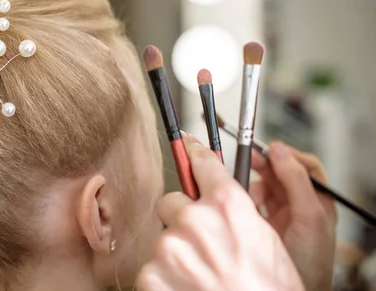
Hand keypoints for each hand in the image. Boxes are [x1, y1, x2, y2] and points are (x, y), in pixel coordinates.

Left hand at [136, 135, 304, 290]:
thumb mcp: (265, 240)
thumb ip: (235, 212)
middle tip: (200, 247)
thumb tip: (215, 199)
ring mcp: (171, 247)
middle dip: (182, 219)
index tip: (188, 146)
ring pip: (163, 239)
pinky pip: (152, 268)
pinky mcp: (151, 275)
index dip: (195, 154)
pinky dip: (164, 280)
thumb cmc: (270, 290)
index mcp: (228, 206)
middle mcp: (195, 219)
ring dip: (176, 255)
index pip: (202, 164)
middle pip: (172, 202)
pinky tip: (187, 290)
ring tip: (200, 279)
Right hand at [250, 142, 336, 290]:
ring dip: (253, 187)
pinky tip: (245, 209)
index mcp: (317, 199)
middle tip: (248, 160)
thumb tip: (280, 151)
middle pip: (279, 173)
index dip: (285, 155)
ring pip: (262, 186)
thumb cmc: (310, 264)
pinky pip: (251, 203)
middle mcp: (299, 205)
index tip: (267, 150)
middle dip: (263, 166)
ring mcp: (280, 215)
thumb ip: (296, 181)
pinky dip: (245, 202)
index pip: (303, 165)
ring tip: (249, 196)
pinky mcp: (263, 225)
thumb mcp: (310, 217)